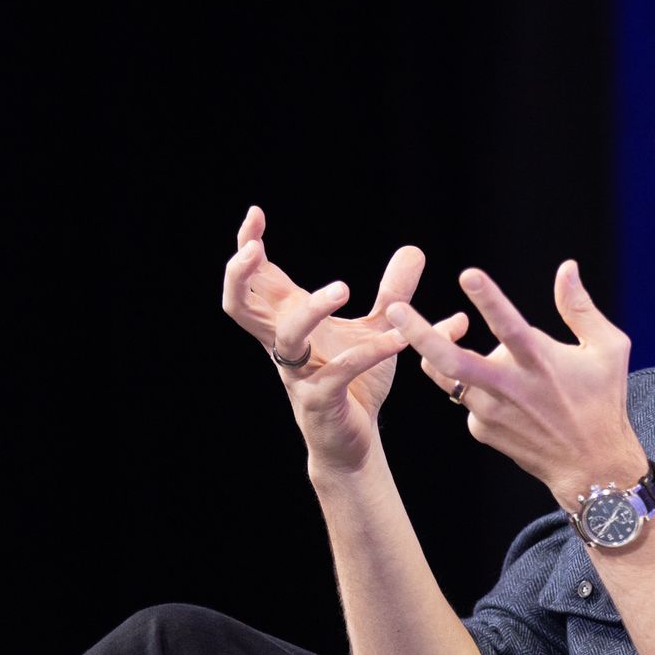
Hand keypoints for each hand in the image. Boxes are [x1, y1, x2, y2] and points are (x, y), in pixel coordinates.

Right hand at [220, 206, 458, 471]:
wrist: (357, 440)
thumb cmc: (357, 382)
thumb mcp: (378, 328)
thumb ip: (394, 293)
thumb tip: (414, 249)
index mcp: (288, 322)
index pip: (254, 280)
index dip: (246, 246)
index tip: (255, 213)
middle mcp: (285, 345)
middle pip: (239, 307)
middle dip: (240, 276)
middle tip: (255, 250)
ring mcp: (298, 373)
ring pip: (286, 337)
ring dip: (309, 310)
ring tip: (342, 289)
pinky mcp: (320, 400)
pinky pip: (338, 371)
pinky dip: (369, 352)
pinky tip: (398, 340)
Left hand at [387, 260, 640, 502]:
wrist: (590, 465)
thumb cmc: (603, 401)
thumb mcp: (608, 349)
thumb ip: (580, 308)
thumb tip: (566, 268)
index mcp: (541, 363)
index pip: (510, 326)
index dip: (489, 299)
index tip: (467, 274)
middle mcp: (511, 388)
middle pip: (454, 361)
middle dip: (420, 335)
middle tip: (392, 309)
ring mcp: (492, 412)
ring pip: (446, 376)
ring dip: (430, 351)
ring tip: (409, 329)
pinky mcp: (482, 429)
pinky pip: (466, 396)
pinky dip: (473, 383)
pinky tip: (497, 388)